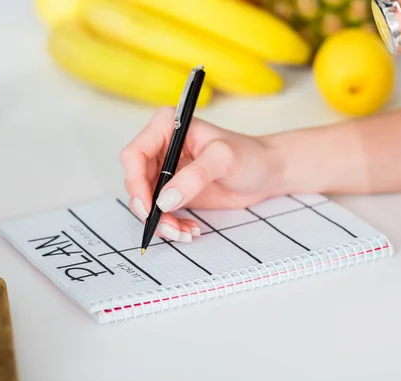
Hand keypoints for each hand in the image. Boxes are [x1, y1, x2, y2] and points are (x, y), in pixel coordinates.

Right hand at [120, 107, 277, 242]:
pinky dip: (171, 225)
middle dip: (149, 209)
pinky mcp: (172, 191)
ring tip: (185, 233)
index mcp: (167, 127)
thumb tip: (165, 200)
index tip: (150, 207)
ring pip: (146, 201)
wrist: (265, 173)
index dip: (136, 183)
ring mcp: (165, 171)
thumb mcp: (224, 159)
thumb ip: (195, 176)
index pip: (135, 154)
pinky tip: (190, 230)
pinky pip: (160, 212)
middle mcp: (161, 147)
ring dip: (160, 222)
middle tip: (169, 227)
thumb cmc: (249, 156)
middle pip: (136, 182)